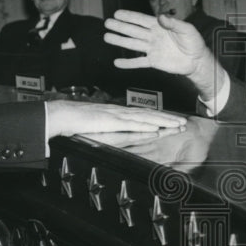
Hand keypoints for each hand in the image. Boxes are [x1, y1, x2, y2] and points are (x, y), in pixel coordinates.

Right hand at [46, 101, 186, 141]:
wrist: (62, 114)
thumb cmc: (77, 121)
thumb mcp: (100, 126)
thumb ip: (113, 129)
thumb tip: (124, 133)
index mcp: (119, 113)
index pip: (145, 115)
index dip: (161, 118)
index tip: (174, 121)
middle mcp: (121, 112)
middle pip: (150, 115)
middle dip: (168, 119)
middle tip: (184, 123)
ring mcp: (117, 115)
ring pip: (145, 118)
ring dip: (163, 121)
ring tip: (177, 125)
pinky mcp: (110, 121)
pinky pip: (131, 124)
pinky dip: (145, 125)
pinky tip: (156, 127)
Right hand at [104, 11, 226, 99]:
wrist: (197, 60)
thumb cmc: (194, 42)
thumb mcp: (187, 30)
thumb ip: (174, 23)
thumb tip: (160, 17)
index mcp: (160, 26)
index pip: (141, 19)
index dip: (129, 16)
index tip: (117, 13)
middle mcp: (153, 36)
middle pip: (133, 30)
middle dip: (120, 26)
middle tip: (107, 23)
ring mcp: (152, 48)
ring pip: (133, 44)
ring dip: (120, 40)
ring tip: (107, 37)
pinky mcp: (154, 61)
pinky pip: (138, 62)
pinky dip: (128, 63)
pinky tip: (117, 62)